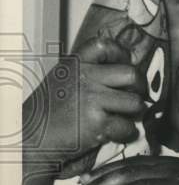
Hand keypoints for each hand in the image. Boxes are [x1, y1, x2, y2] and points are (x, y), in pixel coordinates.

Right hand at [22, 36, 147, 184]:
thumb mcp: (64, 79)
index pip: (107, 46)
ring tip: (118, 118)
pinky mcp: (98, 122)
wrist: (33, 138)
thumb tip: (127, 71)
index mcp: (76, 64)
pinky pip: (129, 126)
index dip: (122, 55)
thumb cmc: (50, 112)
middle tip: (133, 99)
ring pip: (135, 102)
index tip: (125, 66)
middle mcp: (85, 77)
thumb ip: (89, 72)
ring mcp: (92, 99)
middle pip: (132, 74)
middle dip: (139, 88)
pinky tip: (111, 134)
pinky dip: (125, 134)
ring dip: (133, 114)